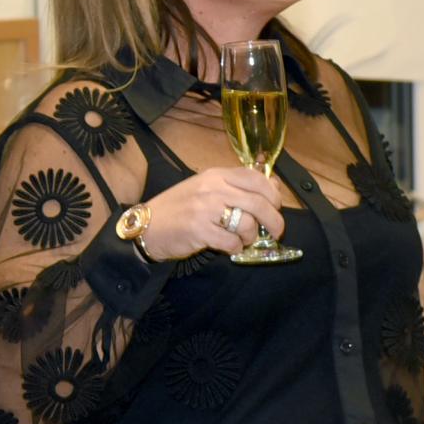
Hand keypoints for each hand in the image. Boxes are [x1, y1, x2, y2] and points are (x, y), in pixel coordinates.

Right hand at [140, 167, 286, 260]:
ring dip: (251, 237)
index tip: (276, 206)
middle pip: (259, 203)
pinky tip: (228, 247)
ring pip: (248, 224)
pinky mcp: (200, 231)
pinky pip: (232, 242)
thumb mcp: (206, 187)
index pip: (256, 178)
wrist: (147, 225)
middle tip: (275, 232)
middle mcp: (213, 189)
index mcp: (216, 175)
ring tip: (242, 240)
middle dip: (274, 221)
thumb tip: (273, 186)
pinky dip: (235, 248)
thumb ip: (236, 186)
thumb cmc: (178, 207)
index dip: (273, 194)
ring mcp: (206, 210)